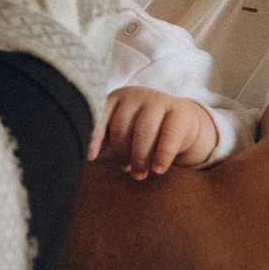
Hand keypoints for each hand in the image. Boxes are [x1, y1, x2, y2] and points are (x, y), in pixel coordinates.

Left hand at [92, 87, 220, 176]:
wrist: (181, 122)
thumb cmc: (143, 130)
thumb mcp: (123, 130)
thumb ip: (106, 138)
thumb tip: (87, 157)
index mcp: (116, 98)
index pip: (100, 115)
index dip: (95, 137)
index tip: (91, 157)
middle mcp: (135, 95)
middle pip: (122, 127)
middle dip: (122, 153)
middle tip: (128, 170)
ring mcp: (159, 100)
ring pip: (143, 131)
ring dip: (140, 158)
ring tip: (140, 174)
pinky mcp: (180, 111)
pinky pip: (169, 136)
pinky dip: (162, 156)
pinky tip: (158, 169)